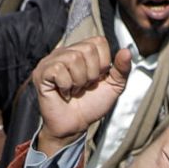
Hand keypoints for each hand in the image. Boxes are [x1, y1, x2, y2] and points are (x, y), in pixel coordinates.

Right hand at [34, 37, 131, 151]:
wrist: (75, 126)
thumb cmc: (91, 105)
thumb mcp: (113, 86)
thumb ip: (122, 69)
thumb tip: (127, 51)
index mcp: (81, 50)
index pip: (98, 41)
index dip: (103, 63)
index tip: (96, 79)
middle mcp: (65, 51)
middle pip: (87, 49)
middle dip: (91, 74)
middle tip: (84, 87)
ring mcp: (51, 61)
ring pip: (73, 58)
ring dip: (79, 81)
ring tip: (74, 90)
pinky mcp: (41, 73)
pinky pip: (59, 70)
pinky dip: (66, 86)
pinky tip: (64, 93)